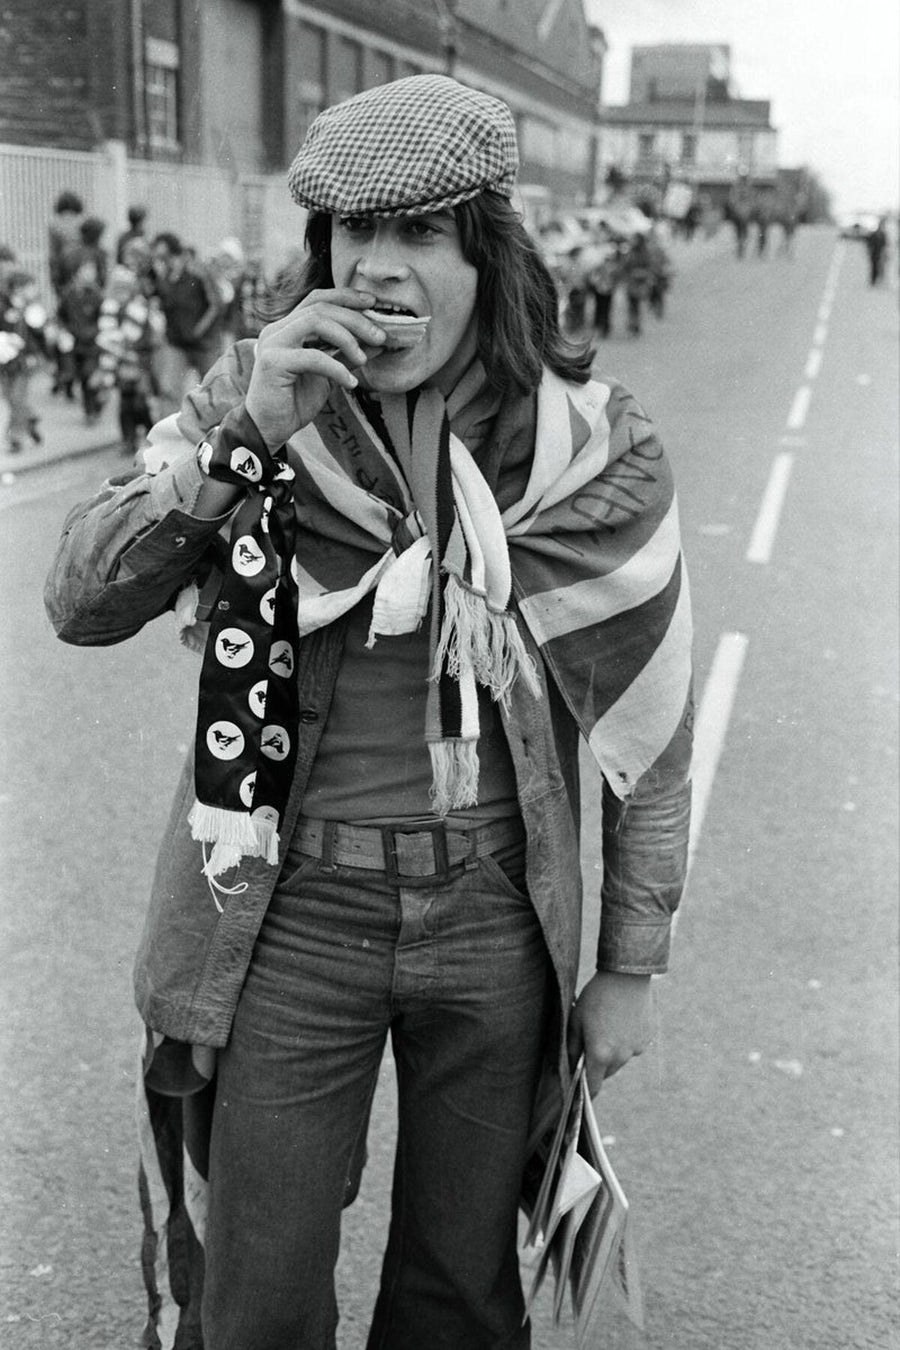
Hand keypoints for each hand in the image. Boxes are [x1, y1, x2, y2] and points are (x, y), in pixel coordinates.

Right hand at [244, 287, 387, 447]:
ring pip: (316, 322)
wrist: (269, 430)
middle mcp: (277, 329)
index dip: (345, 297)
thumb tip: (378, 343)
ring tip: (363, 359)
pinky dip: (336, 368)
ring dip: (347, 338)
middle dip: (355, 319)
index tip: (372, 303)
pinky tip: (351, 383)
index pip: (318, 299)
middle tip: (380, 336)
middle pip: (320, 308)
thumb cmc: (295, 402)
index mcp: (288, 327)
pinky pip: (313, 357)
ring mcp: (273, 343)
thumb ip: (347, 356)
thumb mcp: (329, 375)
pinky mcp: (272, 362)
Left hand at [567, 970, 652, 1098]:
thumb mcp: (576, 1019)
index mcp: (600, 1054)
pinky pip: (633, 1046)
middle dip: (598, 1063)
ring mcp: (636, 1048)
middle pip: (607, 1071)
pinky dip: (626, 1039)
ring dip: (613, 1051)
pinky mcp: (647, 1038)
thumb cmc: (596, 996)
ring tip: (608, 1024)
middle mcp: (621, 1057)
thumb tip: (568, 1064)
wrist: (627, 976)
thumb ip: (572, 1046)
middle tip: (591, 1040)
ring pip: (620, 1059)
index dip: (586, 1091)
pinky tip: (622, 1019)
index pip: (593, 1086)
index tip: (581, 1092)